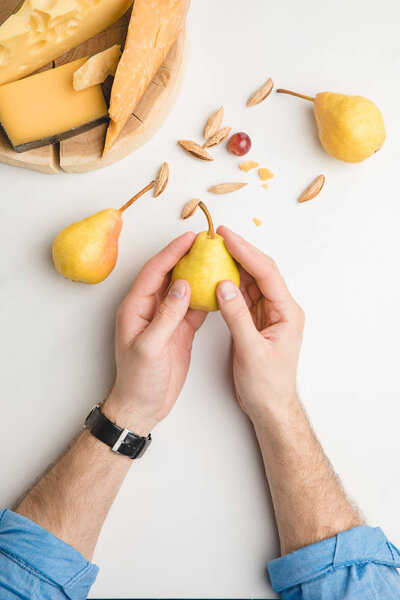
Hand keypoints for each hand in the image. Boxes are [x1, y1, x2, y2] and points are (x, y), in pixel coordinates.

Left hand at [104, 232, 205, 434]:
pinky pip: (193, 307)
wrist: (143, 406)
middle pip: (169, 274)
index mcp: (136, 307)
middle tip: (206, 242)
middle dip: (186, 256)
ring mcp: (166, 319)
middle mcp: (150, 308)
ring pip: (183, 289)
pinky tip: (218, 288)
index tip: (190, 238)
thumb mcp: (150, 347)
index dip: (171, 252)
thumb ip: (167, 315)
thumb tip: (183, 284)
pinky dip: (205, 297)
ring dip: (197, 274)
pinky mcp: (179, 330)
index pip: (155, 272)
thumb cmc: (138, 380)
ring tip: (216, 258)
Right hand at [215, 226, 304, 424]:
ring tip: (214, 250)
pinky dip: (229, 284)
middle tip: (219, 236)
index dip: (246, 252)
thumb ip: (237, 317)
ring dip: (233, 265)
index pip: (266, 273)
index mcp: (287, 313)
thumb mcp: (251, 351)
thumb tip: (224, 285)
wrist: (270, 406)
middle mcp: (280, 309)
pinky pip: (242, 296)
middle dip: (240, 252)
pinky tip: (216, 276)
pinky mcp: (255, 321)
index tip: (226, 237)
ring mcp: (267, 314)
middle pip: (260, 271)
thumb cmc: (267, 385)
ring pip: (250, 281)